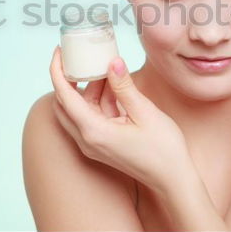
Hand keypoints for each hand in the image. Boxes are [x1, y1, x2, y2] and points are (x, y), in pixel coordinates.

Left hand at [49, 45, 192, 194]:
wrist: (173, 180)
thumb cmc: (163, 150)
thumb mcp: (145, 112)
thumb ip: (125, 86)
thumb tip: (112, 61)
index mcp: (93, 132)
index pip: (64, 97)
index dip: (57, 71)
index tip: (58, 51)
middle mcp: (87, 140)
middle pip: (64, 104)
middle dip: (69, 78)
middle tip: (77, 56)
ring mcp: (93, 144)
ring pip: (79, 110)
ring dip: (88, 88)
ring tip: (105, 67)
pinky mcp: (101, 145)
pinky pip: (91, 117)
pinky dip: (98, 100)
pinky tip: (113, 86)